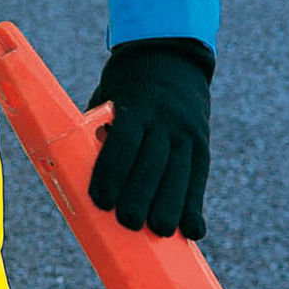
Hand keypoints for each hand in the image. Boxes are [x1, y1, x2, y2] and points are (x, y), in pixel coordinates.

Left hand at [86, 38, 212, 238]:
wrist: (170, 57)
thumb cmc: (126, 86)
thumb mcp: (108, 97)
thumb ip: (100, 131)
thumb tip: (86, 169)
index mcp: (135, 107)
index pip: (123, 142)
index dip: (112, 172)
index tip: (102, 201)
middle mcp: (164, 120)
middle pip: (153, 163)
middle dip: (140, 195)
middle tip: (127, 223)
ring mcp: (186, 132)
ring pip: (180, 174)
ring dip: (170, 206)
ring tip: (159, 231)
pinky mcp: (202, 144)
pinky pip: (199, 179)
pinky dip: (195, 206)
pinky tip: (193, 232)